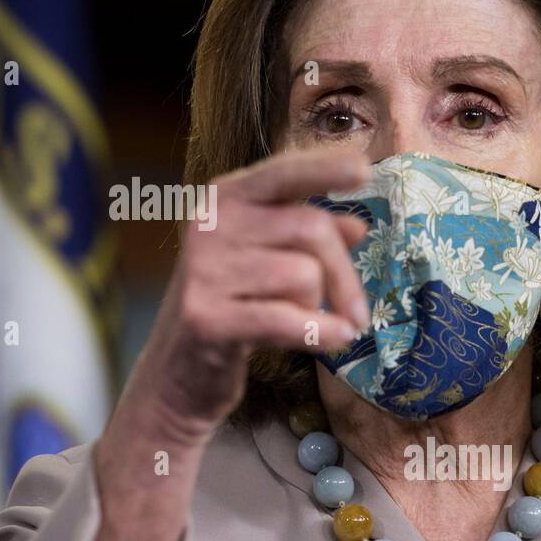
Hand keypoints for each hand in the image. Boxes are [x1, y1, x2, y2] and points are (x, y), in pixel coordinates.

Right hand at [119, 148, 370, 444]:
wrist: (177, 371)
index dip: (325, 169)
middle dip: (344, 274)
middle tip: (359, 310)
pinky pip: (288, 318)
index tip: (364, 169)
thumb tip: (358, 226)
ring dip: (318, 307)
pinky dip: (321, 332)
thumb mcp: (267, 259)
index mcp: (225, 199)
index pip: (283, 172)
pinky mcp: (207, 318)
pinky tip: (335, 339)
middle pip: (311, 228)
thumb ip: (308, 237)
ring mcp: (204, 272)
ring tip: (301, 322)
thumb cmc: (232, 305)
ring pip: (305, 275)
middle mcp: (210, 226)